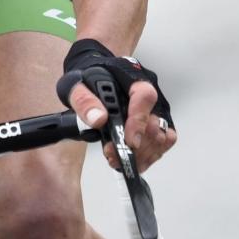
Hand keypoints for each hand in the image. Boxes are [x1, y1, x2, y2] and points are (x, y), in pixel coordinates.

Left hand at [56, 39, 176, 172]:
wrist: (94, 78)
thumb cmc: (88, 79)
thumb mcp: (76, 85)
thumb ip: (84, 100)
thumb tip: (98, 119)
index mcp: (132, 80)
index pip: (145, 97)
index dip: (138, 122)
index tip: (129, 141)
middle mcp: (150, 96)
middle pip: (155, 124)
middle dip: (137, 146)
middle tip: (114, 154)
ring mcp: (155, 111)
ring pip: (162, 137)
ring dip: (143, 154)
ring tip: (119, 159)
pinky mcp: (155, 126)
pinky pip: (163, 144)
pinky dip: (149, 156)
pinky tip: (131, 160)